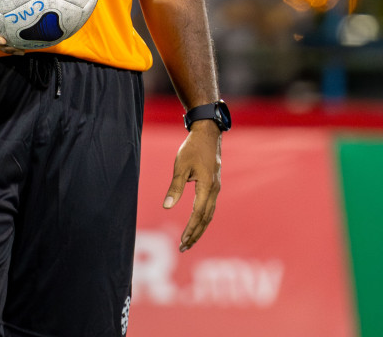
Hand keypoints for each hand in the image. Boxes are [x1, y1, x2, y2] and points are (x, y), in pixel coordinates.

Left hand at [163, 121, 221, 251]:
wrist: (207, 134)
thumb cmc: (192, 148)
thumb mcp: (181, 166)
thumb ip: (175, 187)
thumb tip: (166, 206)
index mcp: (207, 187)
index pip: (198, 214)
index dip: (191, 229)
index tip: (182, 242)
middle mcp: (215, 190)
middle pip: (206, 218)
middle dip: (195, 234)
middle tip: (184, 248)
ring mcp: (216, 188)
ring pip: (209, 214)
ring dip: (200, 228)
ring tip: (189, 240)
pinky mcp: (214, 185)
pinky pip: (210, 207)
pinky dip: (203, 219)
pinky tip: (196, 223)